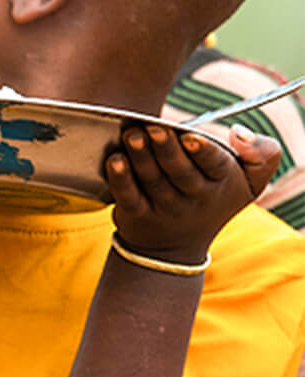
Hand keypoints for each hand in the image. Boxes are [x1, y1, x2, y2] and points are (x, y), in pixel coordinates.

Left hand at [107, 123, 279, 260]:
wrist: (176, 248)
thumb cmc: (214, 197)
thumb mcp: (250, 181)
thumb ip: (262, 154)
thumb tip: (240, 132)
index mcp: (223, 183)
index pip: (216, 165)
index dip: (203, 151)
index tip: (190, 136)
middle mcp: (195, 197)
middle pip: (180, 172)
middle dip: (166, 148)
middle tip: (152, 127)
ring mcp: (164, 208)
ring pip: (153, 181)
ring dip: (141, 157)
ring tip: (132, 135)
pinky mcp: (137, 215)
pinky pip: (128, 196)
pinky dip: (120, 179)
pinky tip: (114, 160)